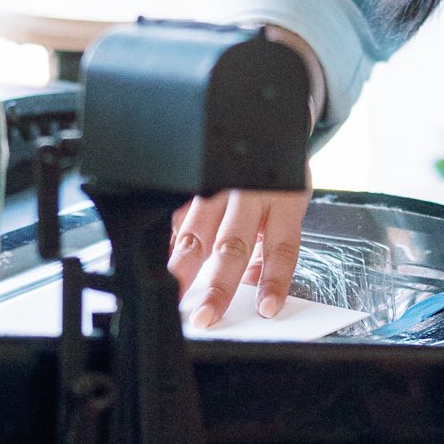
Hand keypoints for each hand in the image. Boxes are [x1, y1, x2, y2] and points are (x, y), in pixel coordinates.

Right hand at [168, 183, 311, 327]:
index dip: (274, 280)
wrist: (263, 127)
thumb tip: (256, 291)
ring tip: (173, 294)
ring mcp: (218, 185)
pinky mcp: (193, 180)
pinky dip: (166, 242)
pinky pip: (175, 214)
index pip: (281, 247)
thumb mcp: (286, 207)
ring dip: (183, 266)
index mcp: (284, 201)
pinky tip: (157, 263)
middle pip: (234, 244)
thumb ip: (271, 250)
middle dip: (218, 285)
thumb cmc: (275, 177)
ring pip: (197, 229)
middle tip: (205, 316)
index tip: (266, 308)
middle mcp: (251, 193)